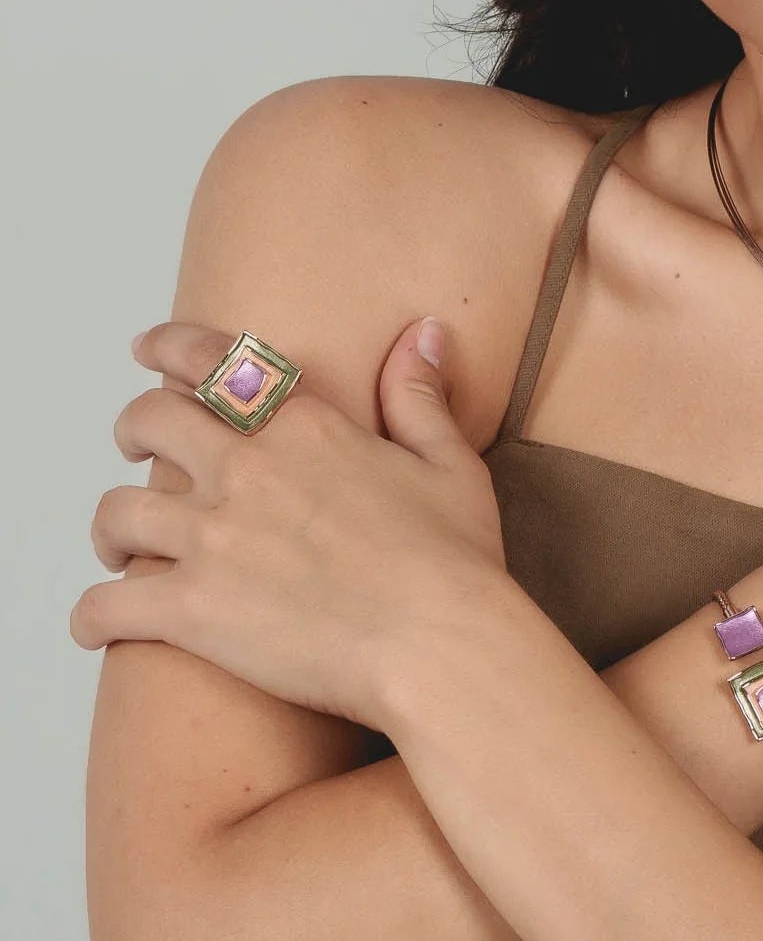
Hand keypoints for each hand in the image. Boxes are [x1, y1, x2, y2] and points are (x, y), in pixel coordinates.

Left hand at [69, 316, 509, 731]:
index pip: (213, 361)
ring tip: (126, 546)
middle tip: (141, 449)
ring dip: (113, 528)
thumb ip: (419, 394)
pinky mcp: (191, 611)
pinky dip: (92, 614)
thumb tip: (421, 333)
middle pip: (148, 422)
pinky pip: (104, 605)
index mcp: (305, 424)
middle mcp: (247, 468)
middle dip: (135, 430)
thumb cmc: (454, 559)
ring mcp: (213, 539)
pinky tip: (102, 622)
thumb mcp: (449, 461)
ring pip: (116, 513)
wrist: (438, 645)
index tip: (149, 348)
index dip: (169, 346)